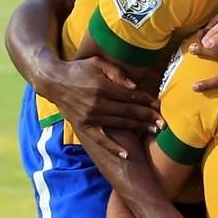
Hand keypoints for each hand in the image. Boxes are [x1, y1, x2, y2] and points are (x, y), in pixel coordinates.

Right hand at [41, 56, 161, 157]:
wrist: (53, 81)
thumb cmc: (78, 69)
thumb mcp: (97, 63)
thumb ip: (116, 72)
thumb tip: (135, 87)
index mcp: (103, 87)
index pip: (131, 96)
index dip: (146, 101)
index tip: (158, 105)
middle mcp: (98, 104)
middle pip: (130, 112)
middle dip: (149, 117)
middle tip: (164, 123)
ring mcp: (91, 117)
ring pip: (121, 124)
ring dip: (139, 129)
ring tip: (155, 132)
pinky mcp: (84, 127)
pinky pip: (101, 140)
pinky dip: (113, 148)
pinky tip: (126, 155)